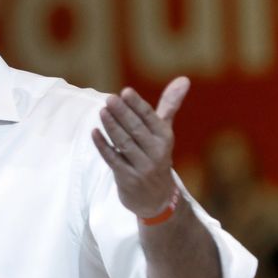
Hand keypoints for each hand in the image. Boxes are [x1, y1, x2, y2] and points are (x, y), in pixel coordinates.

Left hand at [91, 77, 189, 218]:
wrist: (157, 199)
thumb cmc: (157, 156)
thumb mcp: (164, 132)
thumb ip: (170, 105)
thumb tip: (183, 79)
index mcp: (165, 138)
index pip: (150, 118)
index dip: (137, 105)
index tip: (125, 92)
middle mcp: (156, 152)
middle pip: (136, 130)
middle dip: (123, 114)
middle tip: (110, 99)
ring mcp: (142, 167)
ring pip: (124, 144)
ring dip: (112, 127)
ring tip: (102, 111)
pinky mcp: (128, 179)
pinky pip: (113, 160)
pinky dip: (103, 146)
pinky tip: (94, 132)